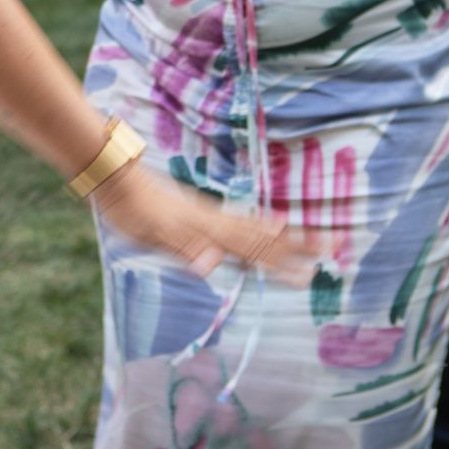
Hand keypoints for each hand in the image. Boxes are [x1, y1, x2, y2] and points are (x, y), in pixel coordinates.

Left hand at [91, 161, 314, 283]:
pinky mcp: (199, 213)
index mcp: (208, 229)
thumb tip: (214, 266)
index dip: (283, 261)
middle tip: (335, 246)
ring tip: (311, 239)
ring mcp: (209, 214)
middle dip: (299, 244)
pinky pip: (240, 223)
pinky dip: (261, 228)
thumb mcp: (152, 234)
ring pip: (255, 227)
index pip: (254, 248)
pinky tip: (268, 228)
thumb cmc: (130, 209)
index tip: (312, 272)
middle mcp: (215, 220)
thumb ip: (184, 248)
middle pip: (264, 235)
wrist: (114, 176)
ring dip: (285, 236)